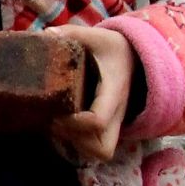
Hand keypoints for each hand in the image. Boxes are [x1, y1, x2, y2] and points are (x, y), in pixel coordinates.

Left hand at [50, 24, 136, 159]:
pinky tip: (64, 125)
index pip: (97, 121)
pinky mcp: (110, 126)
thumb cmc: (114, 48)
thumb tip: (47, 34)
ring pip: (101, 151)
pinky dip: (80, 143)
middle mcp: (117, 113)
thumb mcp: (97, 36)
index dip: (74, 124)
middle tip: (55, 123)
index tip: (56, 114)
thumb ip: (73, 34)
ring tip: (57, 124)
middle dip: (76, 141)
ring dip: (77, 144)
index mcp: (113, 92)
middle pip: (103, 148)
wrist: (137, 56)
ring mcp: (115, 122)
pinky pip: (97, 146)